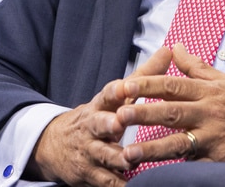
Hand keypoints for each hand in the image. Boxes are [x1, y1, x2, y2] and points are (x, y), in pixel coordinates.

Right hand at [26, 46, 172, 186]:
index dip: (116, 90)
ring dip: (116, 158)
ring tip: (130, 161)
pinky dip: (117, 184)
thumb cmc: (98, 116)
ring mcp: (90, 151)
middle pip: (98, 123)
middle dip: (107, 123)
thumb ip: (144, 76)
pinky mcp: (89, 173)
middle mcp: (93, 126)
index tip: (125, 86)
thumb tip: (168, 51)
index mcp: (101, 105)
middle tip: (118, 124)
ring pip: (103, 155)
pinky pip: (105, 181)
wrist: (56, 145)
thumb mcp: (115, 96)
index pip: (107, 94)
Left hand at [117, 43, 224, 166]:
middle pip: (171, 112)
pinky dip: (176, 169)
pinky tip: (156, 174)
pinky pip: (195, 165)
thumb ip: (195, 66)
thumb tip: (173, 46)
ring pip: (179, 143)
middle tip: (118, 115)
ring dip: (152, 149)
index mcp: (208, 91)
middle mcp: (210, 113)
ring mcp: (215, 138)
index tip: (125, 85)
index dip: (147, 84)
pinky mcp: (222, 161)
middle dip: (143, 113)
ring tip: (128, 153)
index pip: (173, 84)